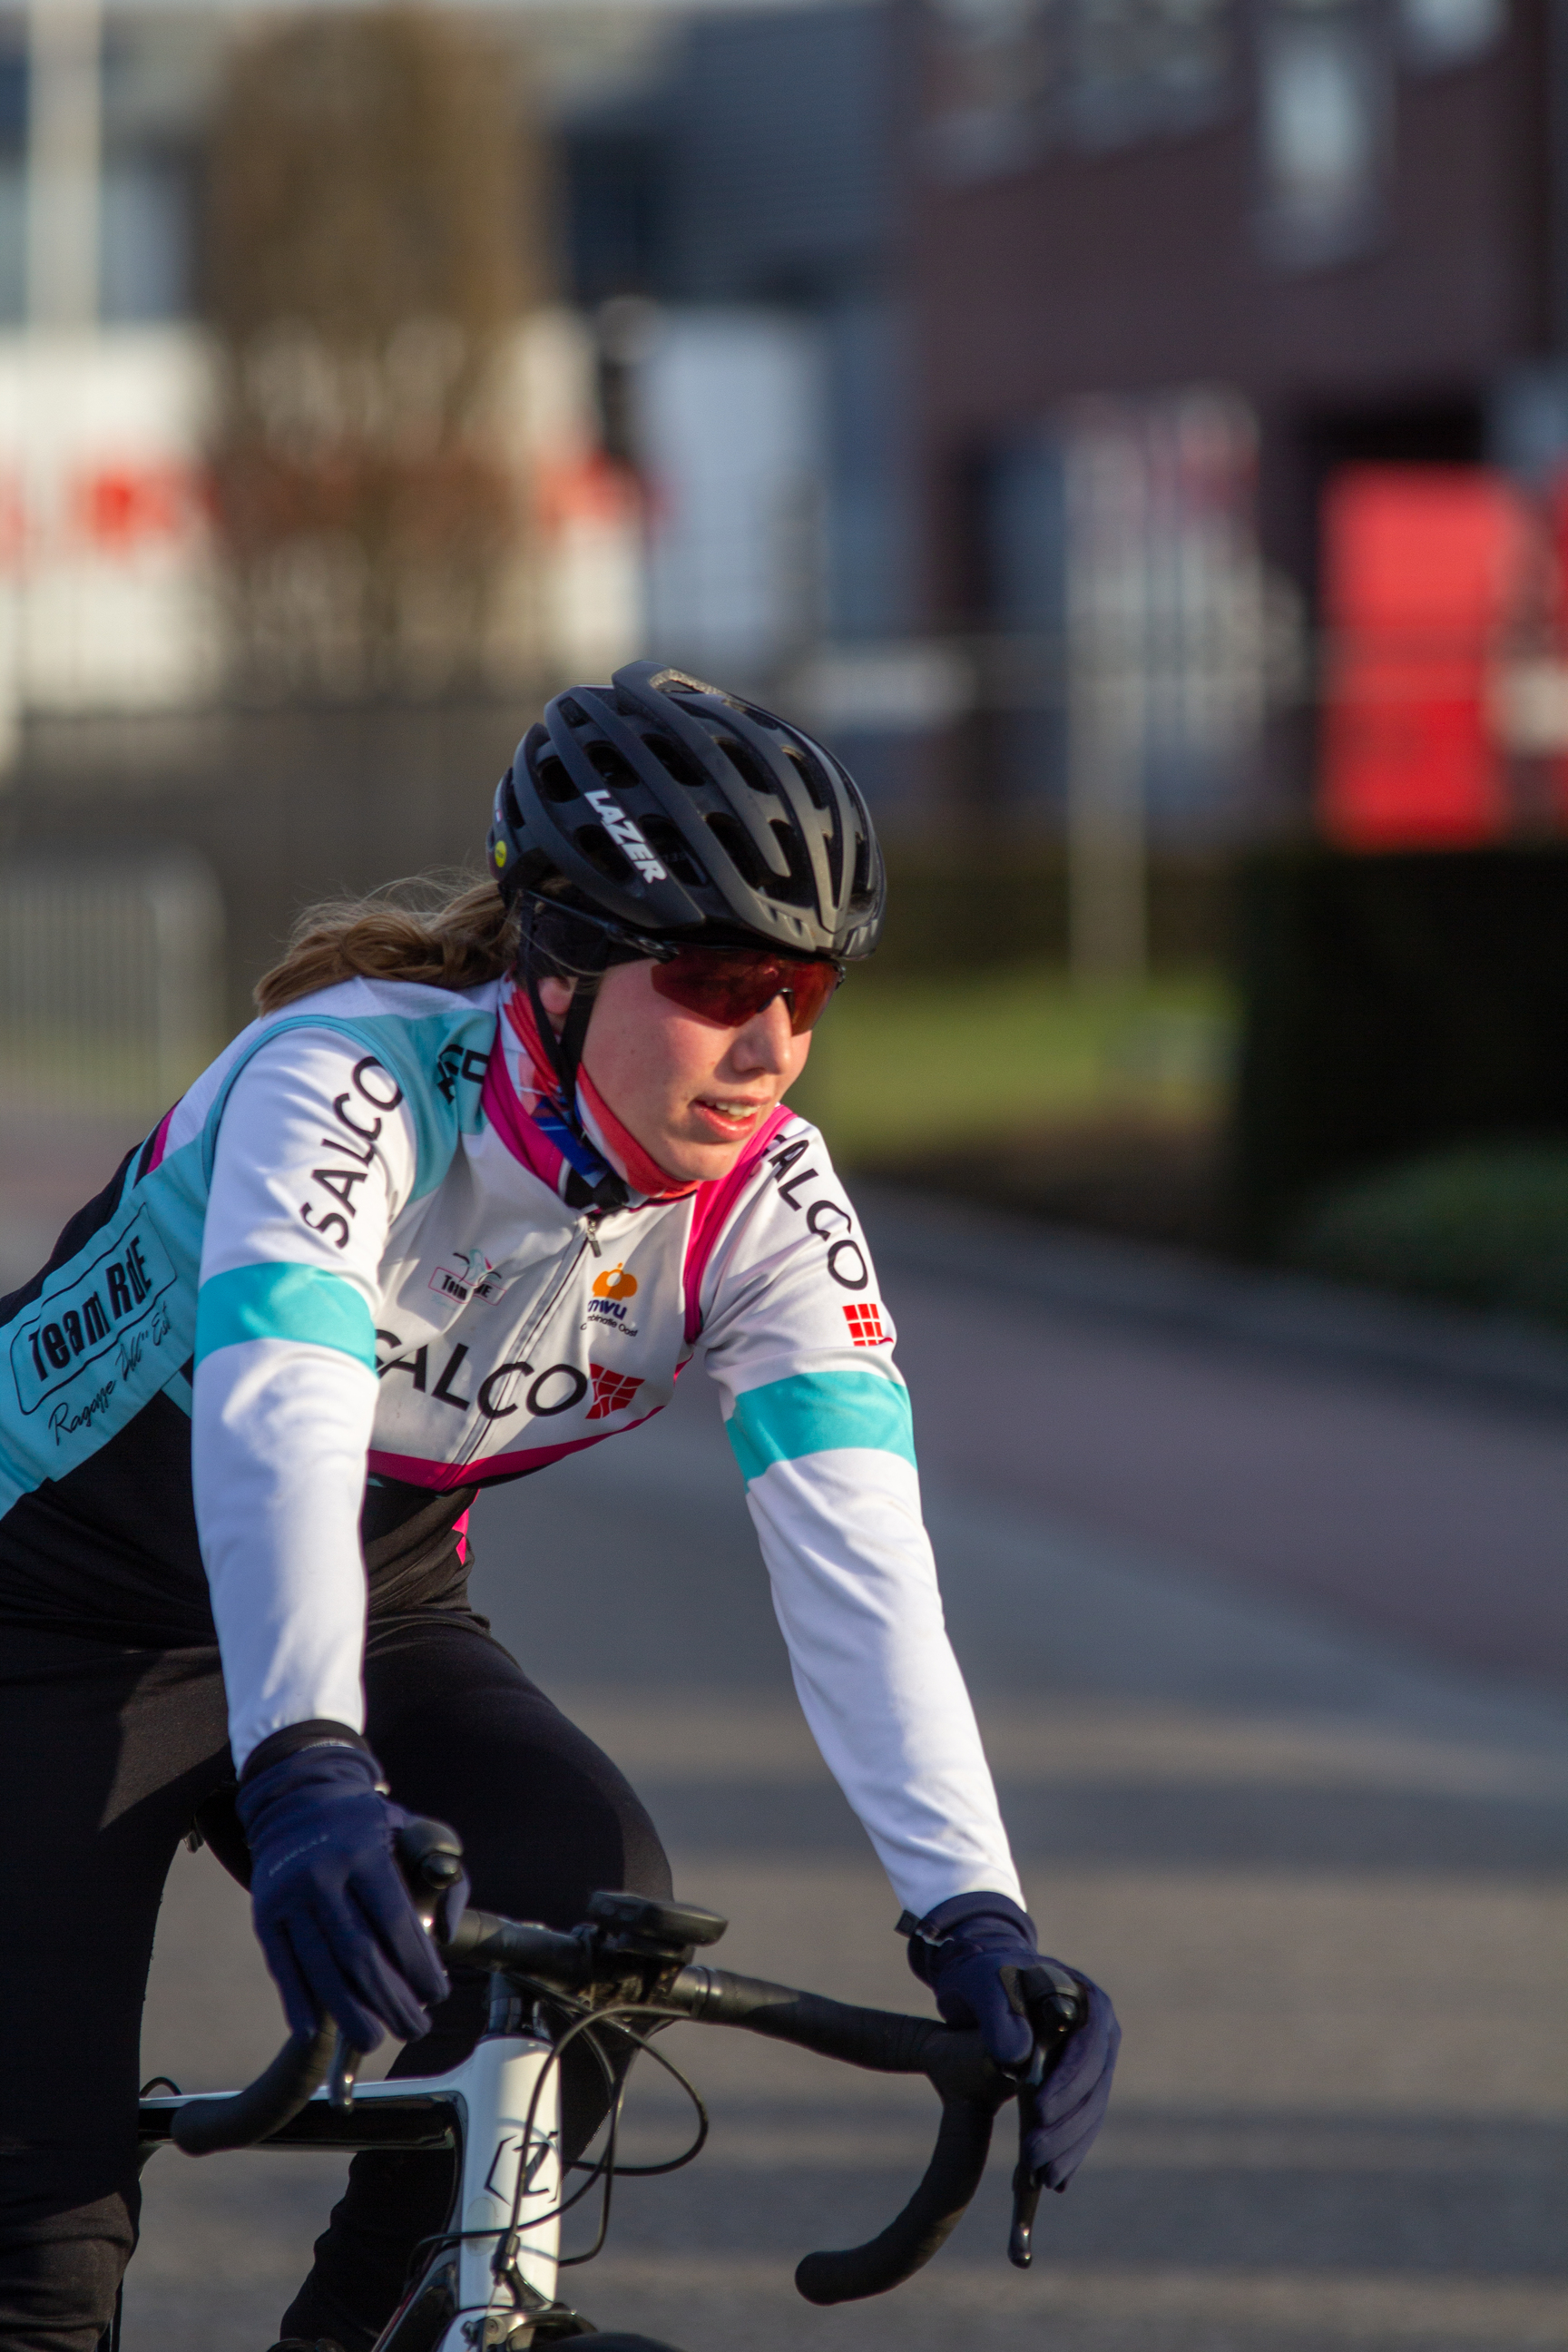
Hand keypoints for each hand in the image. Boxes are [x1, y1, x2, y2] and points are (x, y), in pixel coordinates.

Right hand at [236, 1742, 462, 2050]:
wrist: (298, 1800)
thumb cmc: (368, 1826)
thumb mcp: (415, 1831)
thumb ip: (446, 1877)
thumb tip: (450, 1934)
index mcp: (364, 1851)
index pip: (394, 1921)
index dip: (416, 1965)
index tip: (436, 1994)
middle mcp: (322, 1874)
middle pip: (359, 1954)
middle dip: (390, 1999)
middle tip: (413, 2027)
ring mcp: (288, 1896)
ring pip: (321, 1969)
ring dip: (348, 2013)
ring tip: (374, 2039)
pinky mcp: (265, 1916)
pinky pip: (283, 1968)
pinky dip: (298, 2004)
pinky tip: (314, 2033)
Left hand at [905, 1890, 1119, 2190]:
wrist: (984, 1982)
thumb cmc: (984, 1974)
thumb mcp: (983, 1983)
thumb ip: (998, 2014)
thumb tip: (1017, 2058)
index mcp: (1084, 1998)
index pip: (1089, 2045)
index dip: (1069, 2081)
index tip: (1040, 2110)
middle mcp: (1099, 2031)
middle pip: (1094, 2085)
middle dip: (1066, 2126)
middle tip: (1034, 2158)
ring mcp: (1093, 2059)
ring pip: (1090, 2111)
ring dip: (1068, 2147)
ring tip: (1042, 2178)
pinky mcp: (1080, 2085)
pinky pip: (1080, 2121)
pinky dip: (1068, 2149)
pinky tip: (1053, 2179)